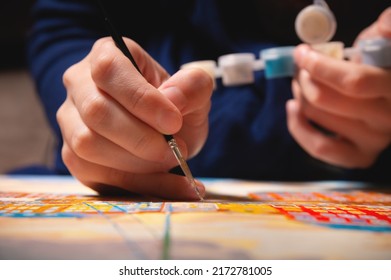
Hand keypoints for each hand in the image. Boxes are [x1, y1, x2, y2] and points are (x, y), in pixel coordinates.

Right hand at [57, 37, 212, 198]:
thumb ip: (192, 87)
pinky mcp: (76, 157)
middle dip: (141, 138)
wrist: (167, 133)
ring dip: (138, 162)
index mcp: (107, 55)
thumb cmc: (176, 105)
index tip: (173, 122)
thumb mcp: (195, 91)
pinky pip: (97, 175)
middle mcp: (80, 86)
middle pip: (96, 111)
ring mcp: (71, 123)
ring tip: (173, 161)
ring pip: (88, 145)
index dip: (140, 99)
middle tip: (177, 149)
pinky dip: (141, 185)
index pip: (109, 71)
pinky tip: (173, 185)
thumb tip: (171, 99)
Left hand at [287, 8, 390, 168]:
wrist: (389, 97)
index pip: (352, 82)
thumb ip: (381, 35)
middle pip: (325, 100)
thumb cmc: (380, 66)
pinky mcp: (360, 156)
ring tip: (299, 83)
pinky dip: (298, 128)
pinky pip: (320, 148)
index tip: (302, 54)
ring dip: (298, 95)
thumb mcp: (381, 47)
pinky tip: (293, 109)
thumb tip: (383, 28)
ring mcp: (375, 141)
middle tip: (299, 68)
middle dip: (303, 78)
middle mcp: (387, 118)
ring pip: (317, 117)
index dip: (319, 66)